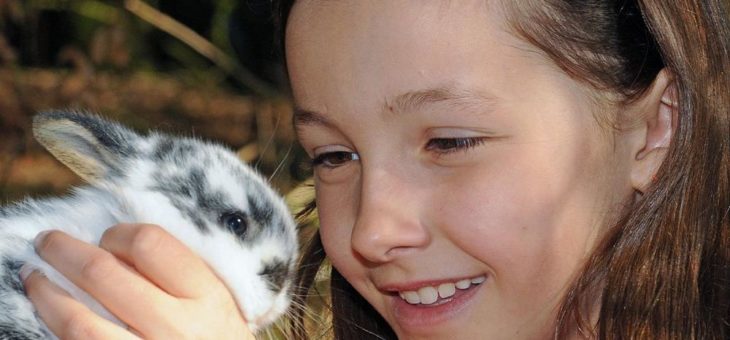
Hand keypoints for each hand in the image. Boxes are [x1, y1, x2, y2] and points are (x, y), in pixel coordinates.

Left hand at [22, 224, 254, 339]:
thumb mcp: (220, 306)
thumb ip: (187, 278)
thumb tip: (125, 249)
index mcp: (207, 297)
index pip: (150, 245)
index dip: (118, 234)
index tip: (108, 237)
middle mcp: (177, 327)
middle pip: (104, 275)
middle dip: (65, 252)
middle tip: (49, 242)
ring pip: (78, 320)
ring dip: (46, 292)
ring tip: (34, 277)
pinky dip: (57, 327)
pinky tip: (49, 313)